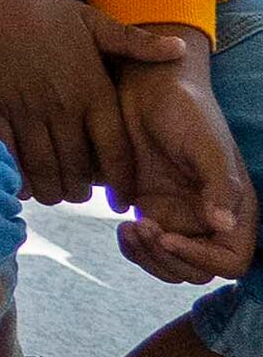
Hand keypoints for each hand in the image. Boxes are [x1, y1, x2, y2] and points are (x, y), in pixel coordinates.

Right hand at [0, 0, 140, 202]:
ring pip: (43, 166)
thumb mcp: (92, 21)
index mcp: (91, 89)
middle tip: (80, 195)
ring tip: (54, 194)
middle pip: (77, 167)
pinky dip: (16, 174)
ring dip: (50, 188)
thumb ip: (135, 43)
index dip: (121, 181)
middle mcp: (62, 106)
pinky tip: (21, 184)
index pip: (115, 149)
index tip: (122, 199)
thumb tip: (179, 49)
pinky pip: (9, 152)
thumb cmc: (40, 8)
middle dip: (80, 190)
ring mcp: (26, 108)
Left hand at [107, 29, 255, 283]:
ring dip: (149, 258)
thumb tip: (223, 224)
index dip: (202, 259)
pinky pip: (145, 245)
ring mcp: (178, 216)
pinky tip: (121, 226)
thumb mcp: (205, 144)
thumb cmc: (185, 109)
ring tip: (129, 229)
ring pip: (169, 264)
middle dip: (168, 260)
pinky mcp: (149, 208)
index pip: (232, 260)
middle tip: (142, 228)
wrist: (146, 87)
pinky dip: (133, 247)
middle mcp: (209, 218)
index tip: (168, 236)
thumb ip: (218, 184)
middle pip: (196, 270)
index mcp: (235, 208)